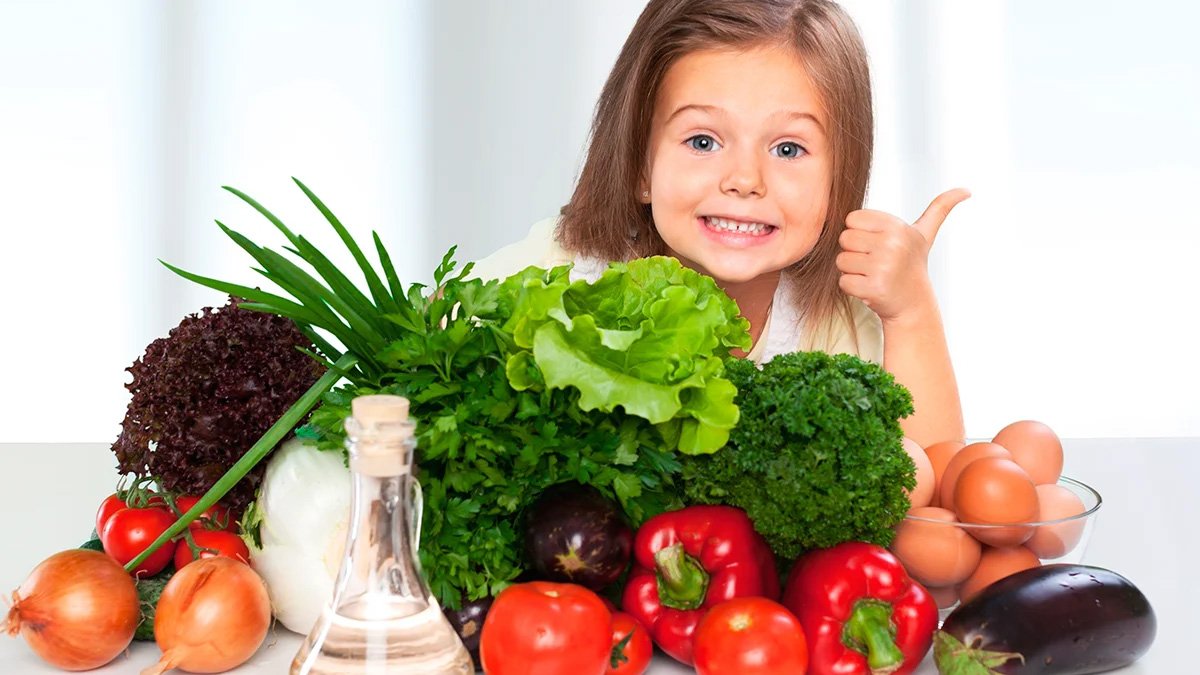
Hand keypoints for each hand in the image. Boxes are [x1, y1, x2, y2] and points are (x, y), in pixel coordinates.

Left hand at [835, 188, 969, 322]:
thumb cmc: (912, 265)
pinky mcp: (873, 288)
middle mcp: (892, 244)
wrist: (914, 305)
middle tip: (875, 263)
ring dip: (853, 271)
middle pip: (845, 239)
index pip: (852, 219)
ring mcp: (883, 267)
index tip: (878, 244)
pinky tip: (870, 288)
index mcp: (898, 227)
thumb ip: (940, 208)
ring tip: (873, 275)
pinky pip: (843, 282)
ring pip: (842, 261)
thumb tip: (967, 190)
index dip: (861, 233)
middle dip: (855, 253)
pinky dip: (852, 288)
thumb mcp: (925, 234)